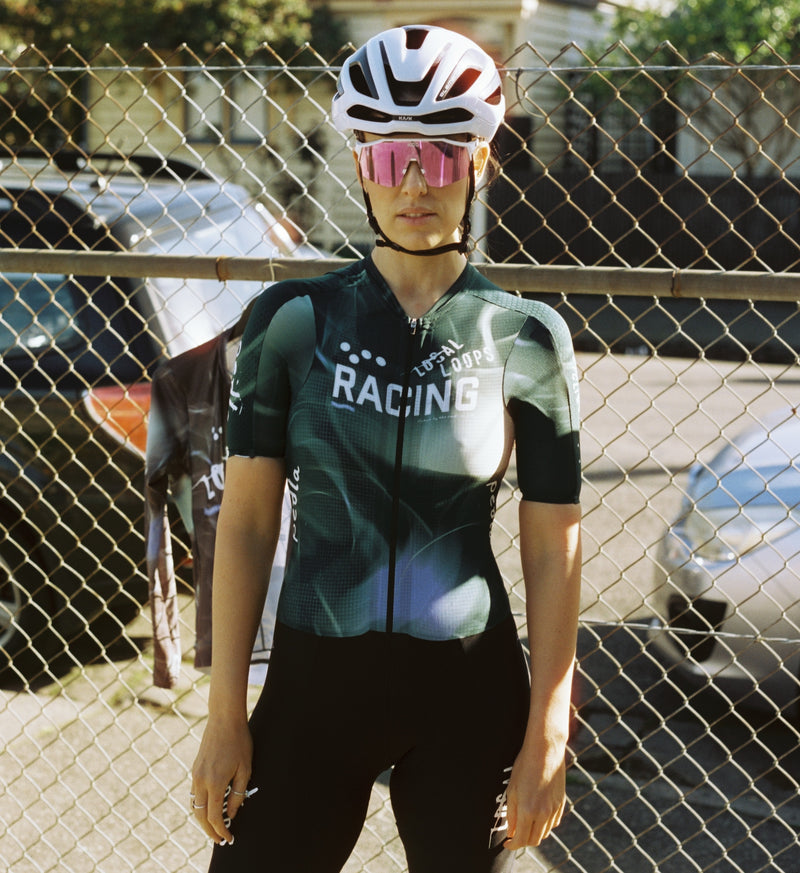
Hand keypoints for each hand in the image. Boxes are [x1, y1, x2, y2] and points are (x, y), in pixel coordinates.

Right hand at [191, 716, 252, 843]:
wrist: (224, 718)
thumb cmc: (239, 741)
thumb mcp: (245, 768)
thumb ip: (238, 793)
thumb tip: (232, 813)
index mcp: (215, 782)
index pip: (214, 816)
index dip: (221, 830)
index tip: (228, 838)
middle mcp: (201, 781)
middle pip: (200, 815)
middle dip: (209, 830)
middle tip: (219, 839)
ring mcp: (195, 774)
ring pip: (195, 805)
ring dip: (203, 819)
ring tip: (215, 826)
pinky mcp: (195, 768)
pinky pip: (194, 793)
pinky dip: (200, 805)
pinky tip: (209, 807)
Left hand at [504, 739, 566, 848]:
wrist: (545, 750)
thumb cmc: (524, 766)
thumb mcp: (512, 789)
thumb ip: (511, 814)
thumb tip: (511, 832)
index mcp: (528, 810)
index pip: (521, 839)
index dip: (513, 845)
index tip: (507, 843)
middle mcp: (543, 813)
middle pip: (534, 840)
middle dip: (523, 841)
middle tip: (515, 835)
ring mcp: (554, 809)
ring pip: (545, 833)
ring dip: (534, 833)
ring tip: (526, 825)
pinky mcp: (561, 803)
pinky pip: (554, 823)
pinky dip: (545, 825)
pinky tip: (538, 817)